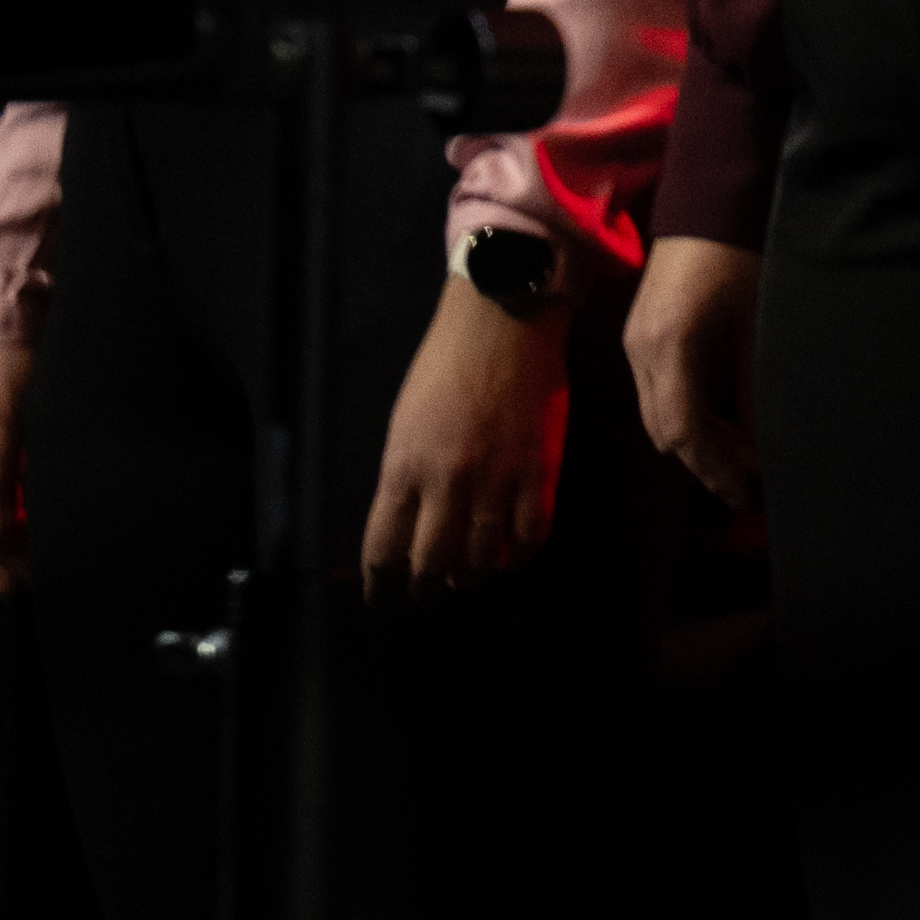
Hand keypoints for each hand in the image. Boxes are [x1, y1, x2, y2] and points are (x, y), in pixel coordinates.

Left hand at [365, 270, 566, 594]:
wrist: (504, 321)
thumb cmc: (446, 365)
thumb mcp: (404, 423)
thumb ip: (404, 477)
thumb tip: (407, 524)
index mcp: (403, 467)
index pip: (383, 550)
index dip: (381, 586)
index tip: (383, 598)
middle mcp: (446, 481)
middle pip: (429, 564)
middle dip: (424, 590)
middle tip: (426, 594)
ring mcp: (496, 478)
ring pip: (480, 559)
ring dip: (471, 577)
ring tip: (468, 577)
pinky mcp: (538, 470)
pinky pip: (530, 535)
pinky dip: (521, 556)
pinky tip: (513, 557)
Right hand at [628, 234, 762, 507]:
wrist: (709, 202)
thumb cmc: (742, 257)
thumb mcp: (758, 325)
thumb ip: (754, 388)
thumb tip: (763, 443)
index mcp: (670, 349)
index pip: (685, 432)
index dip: (716, 468)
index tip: (747, 493)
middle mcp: (640, 352)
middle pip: (666, 431)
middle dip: (707, 461)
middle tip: (752, 481)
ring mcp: (634, 345)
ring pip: (659, 416)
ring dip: (698, 440)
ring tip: (743, 457)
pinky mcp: (639, 337)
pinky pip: (657, 393)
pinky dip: (687, 414)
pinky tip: (723, 419)